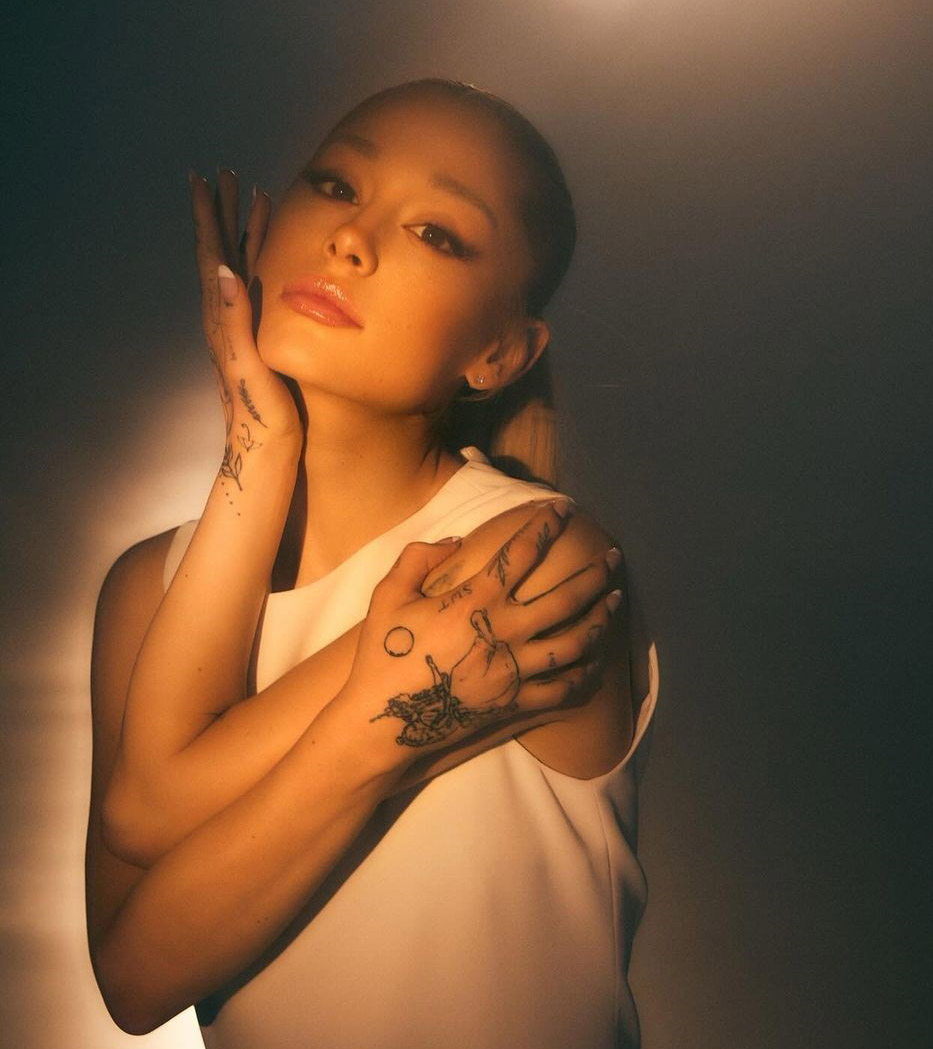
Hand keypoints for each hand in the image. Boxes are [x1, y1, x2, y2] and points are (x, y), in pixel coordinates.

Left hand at [188, 168, 300, 472]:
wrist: (262, 457)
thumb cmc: (260, 419)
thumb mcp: (247, 367)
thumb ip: (235, 320)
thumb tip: (225, 270)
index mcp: (222, 320)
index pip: (211, 256)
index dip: (207, 217)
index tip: (204, 179)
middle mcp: (227, 320)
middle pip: (223, 253)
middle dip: (225, 213)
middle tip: (227, 174)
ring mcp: (241, 331)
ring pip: (241, 267)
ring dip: (244, 232)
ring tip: (254, 200)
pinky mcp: (257, 343)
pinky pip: (256, 289)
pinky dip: (261, 264)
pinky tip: (267, 258)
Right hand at [338, 500, 619, 766]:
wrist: (383, 724)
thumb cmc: (382, 656)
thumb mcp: (387, 596)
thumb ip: (418, 558)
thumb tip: (456, 540)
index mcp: (474, 600)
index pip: (522, 552)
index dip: (546, 524)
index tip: (564, 508)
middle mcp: (503, 631)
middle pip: (565, 597)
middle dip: (595, 573)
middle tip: (614, 557)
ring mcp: (514, 671)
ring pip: (575, 642)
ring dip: (602, 618)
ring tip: (616, 600)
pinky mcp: (516, 703)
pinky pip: (563, 687)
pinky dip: (586, 672)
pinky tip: (599, 658)